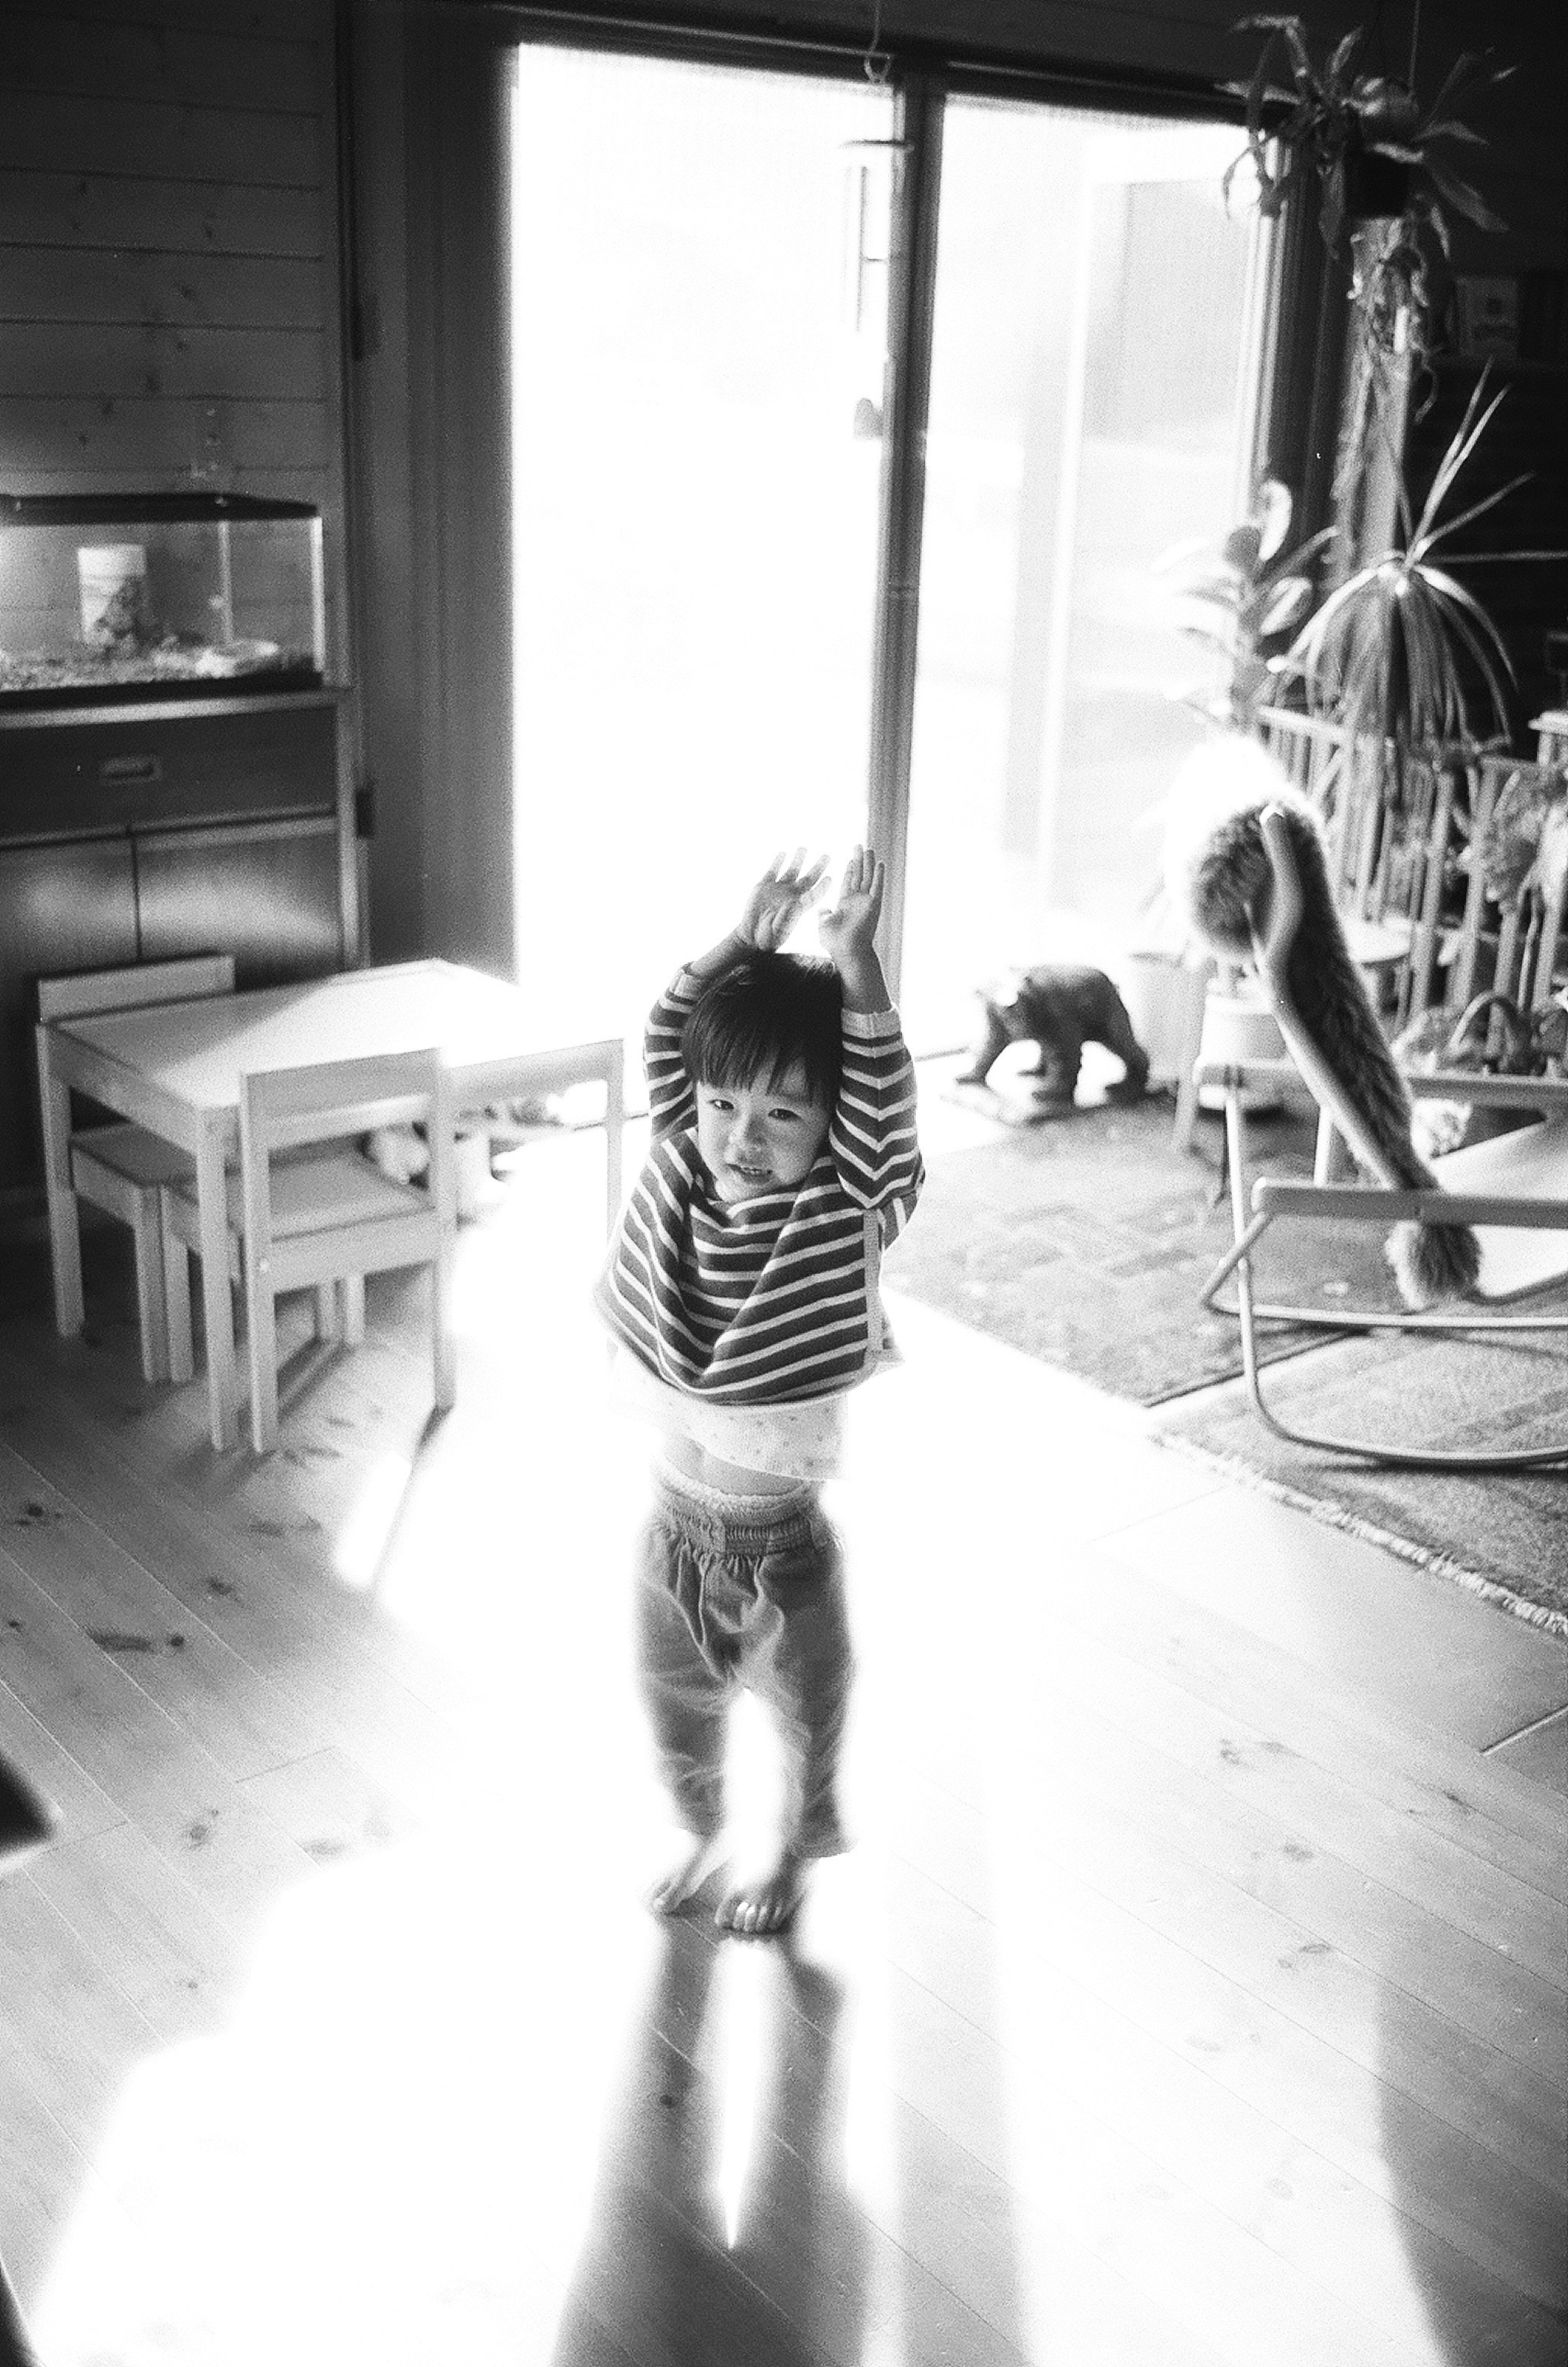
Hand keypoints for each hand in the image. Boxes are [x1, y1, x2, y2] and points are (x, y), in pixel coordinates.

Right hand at [736, 849, 829, 951]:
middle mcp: (792, 895)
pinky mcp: (764, 886)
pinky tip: (783, 854)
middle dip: (818, 867)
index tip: (829, 878)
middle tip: (827, 857)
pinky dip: (778, 862)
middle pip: (808, 878)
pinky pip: (773, 871)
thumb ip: (789, 916)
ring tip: (804, 849)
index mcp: (799, 907)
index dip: (822, 887)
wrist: (752, 935)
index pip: (815, 894)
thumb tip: (799, 903)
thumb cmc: (769, 937)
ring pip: (792, 871)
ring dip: (798, 860)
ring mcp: (778, 889)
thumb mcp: (780, 929)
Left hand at [817, 845, 883, 970]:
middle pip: (859, 876)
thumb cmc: (835, 943)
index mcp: (845, 905)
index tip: (851, 859)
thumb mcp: (824, 925)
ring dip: (868, 863)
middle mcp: (857, 902)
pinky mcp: (874, 904)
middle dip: (859, 861)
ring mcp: (866, 902)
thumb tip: (823, 910)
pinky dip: (879, 875)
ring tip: (869, 848)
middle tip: (859, 846)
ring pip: (868, 877)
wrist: (848, 953)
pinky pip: (877, 886)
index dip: (850, 870)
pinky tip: (880, 863)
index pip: (848, 883)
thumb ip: (824, 914)